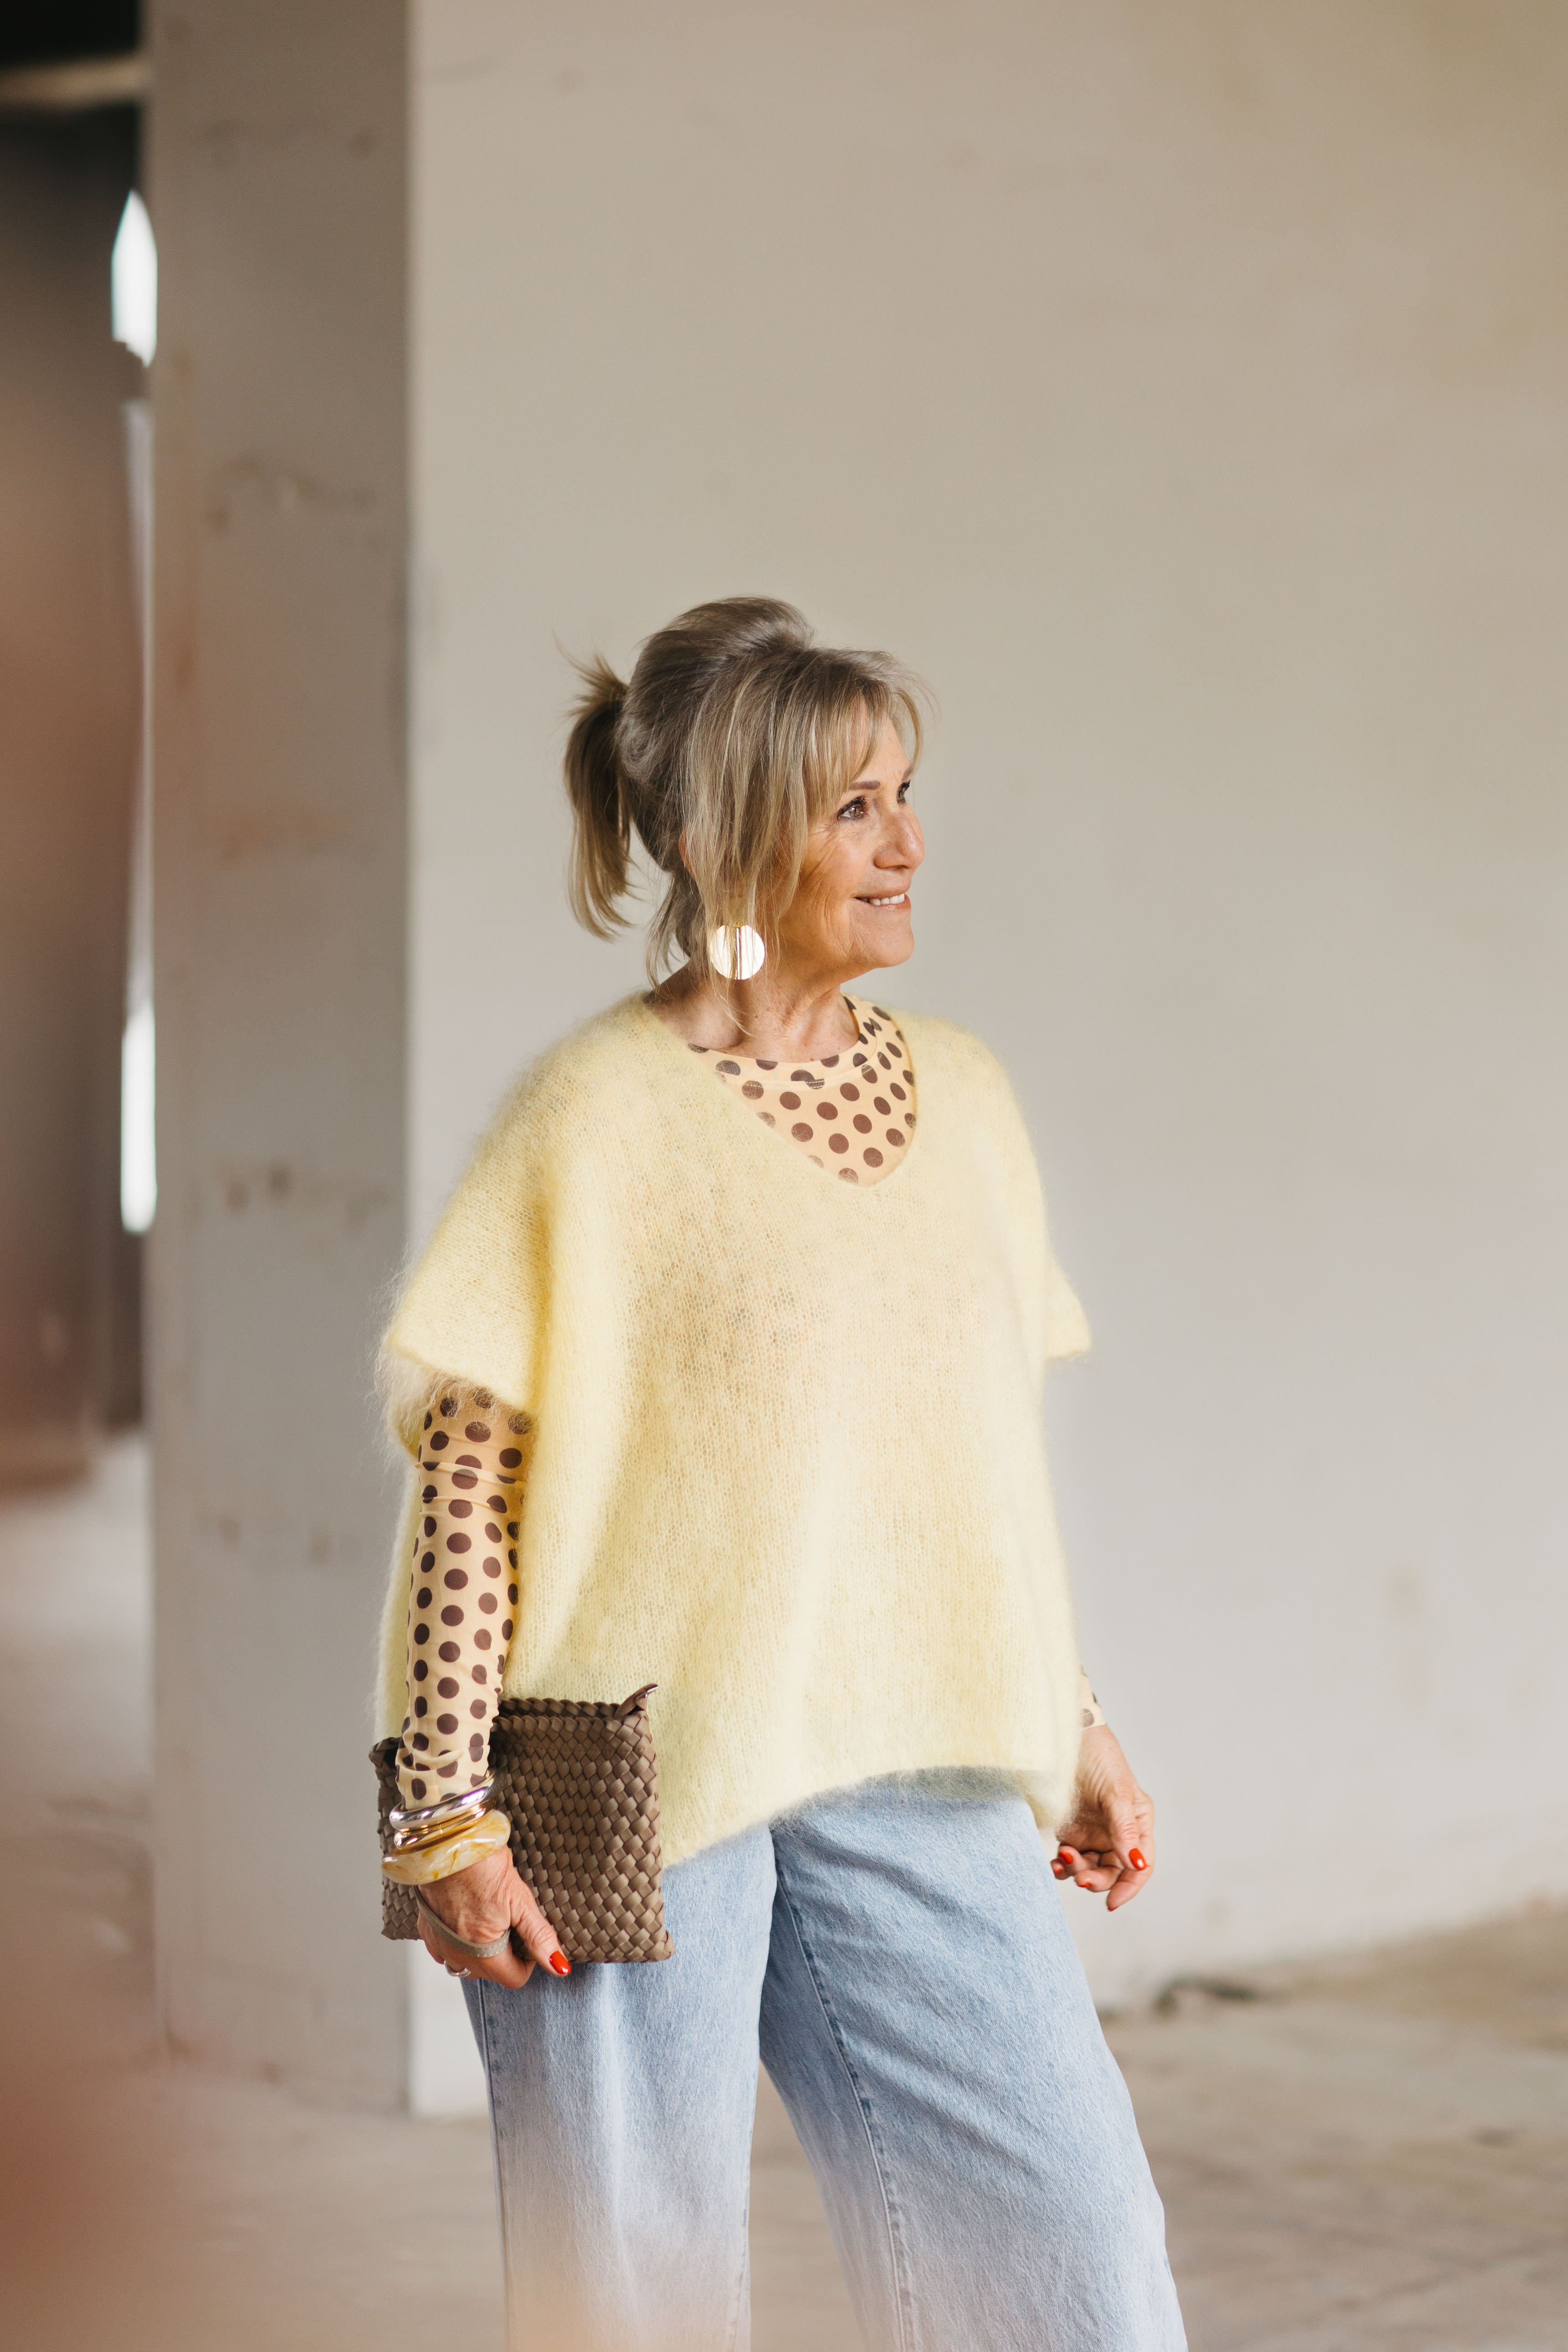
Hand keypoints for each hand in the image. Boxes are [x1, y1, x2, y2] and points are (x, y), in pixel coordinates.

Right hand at [415, 1846, 570, 1988]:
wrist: (449, 1843)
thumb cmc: (483, 1866)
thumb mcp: (520, 1900)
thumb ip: (539, 1936)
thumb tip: (558, 1966)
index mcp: (482, 1952)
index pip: (513, 1979)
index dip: (528, 1961)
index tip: (529, 1938)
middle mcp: (456, 1954)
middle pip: (489, 1974)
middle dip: (505, 1957)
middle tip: (511, 1924)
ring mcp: (439, 1943)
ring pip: (465, 1965)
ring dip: (480, 1954)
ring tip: (490, 1923)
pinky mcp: (427, 1928)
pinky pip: (444, 1951)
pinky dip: (457, 1944)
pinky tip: (466, 1922)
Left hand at [1053, 1724, 1154, 1912]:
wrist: (1064, 1737)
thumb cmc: (1098, 1756)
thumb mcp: (1116, 1791)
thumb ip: (1124, 1829)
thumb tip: (1135, 1865)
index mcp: (1138, 1823)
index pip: (1141, 1865)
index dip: (1129, 1887)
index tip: (1112, 1902)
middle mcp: (1118, 1832)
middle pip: (1113, 1871)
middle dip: (1097, 1879)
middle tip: (1079, 1877)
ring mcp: (1094, 1833)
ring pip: (1090, 1868)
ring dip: (1077, 1871)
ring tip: (1063, 1857)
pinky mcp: (1071, 1830)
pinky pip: (1069, 1859)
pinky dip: (1062, 1866)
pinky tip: (1053, 1863)